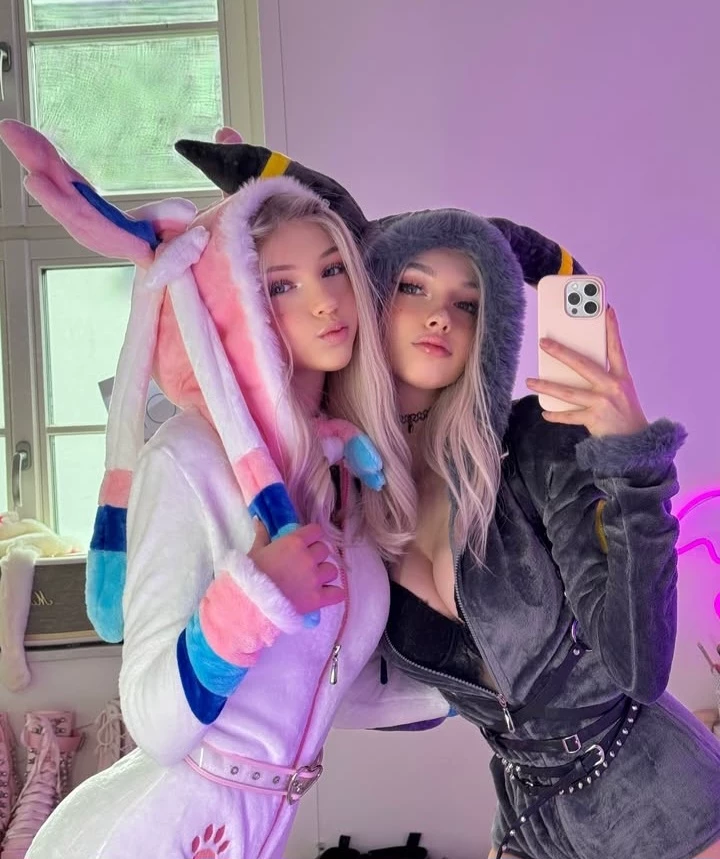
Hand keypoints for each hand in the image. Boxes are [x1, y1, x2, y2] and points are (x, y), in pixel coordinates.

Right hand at [247, 520, 343, 614]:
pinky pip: (338, 593)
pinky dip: (334, 593)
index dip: (312, 536)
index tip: (306, 543)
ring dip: (324, 573)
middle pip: (325, 550)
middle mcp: (308, 558)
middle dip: (317, 556)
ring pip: (332, 570)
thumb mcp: (255, 551)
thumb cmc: (250, 575)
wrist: (250, 603)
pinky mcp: (318, 599)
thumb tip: (259, 520)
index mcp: (294, 542)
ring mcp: (315, 579)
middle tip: (305, 564)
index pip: (316, 531)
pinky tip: (326, 593)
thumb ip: (262, 535)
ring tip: (313, 580)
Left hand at [526, 306, 648, 436]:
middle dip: (561, 352)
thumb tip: (575, 366)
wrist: (635, 443)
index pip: (616, 348)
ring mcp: (603, 403)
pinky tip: (545, 412)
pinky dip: (556, 414)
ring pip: (568, 391)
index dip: (611, 328)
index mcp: (621, 377)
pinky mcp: (594, 419)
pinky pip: (569, 415)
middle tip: (544, 343)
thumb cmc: (625, 414)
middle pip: (582, 364)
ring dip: (546, 386)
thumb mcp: (622, 391)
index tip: (606, 309)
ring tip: (530, 381)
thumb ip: (604, 378)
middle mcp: (612, 386)